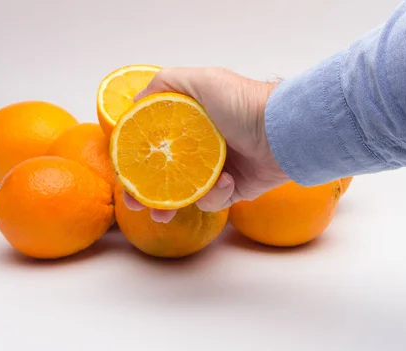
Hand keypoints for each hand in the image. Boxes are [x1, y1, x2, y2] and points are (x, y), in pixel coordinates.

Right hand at [123, 67, 289, 222]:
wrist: (282, 132)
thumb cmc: (243, 103)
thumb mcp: (201, 81)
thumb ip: (165, 84)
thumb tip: (135, 103)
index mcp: (191, 123)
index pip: (155, 143)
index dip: (135, 158)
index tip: (122, 172)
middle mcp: (202, 146)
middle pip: (166, 173)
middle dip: (146, 191)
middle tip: (134, 204)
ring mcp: (218, 169)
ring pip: (186, 193)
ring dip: (173, 203)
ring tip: (163, 214)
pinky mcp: (235, 190)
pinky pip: (214, 201)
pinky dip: (216, 195)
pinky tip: (227, 182)